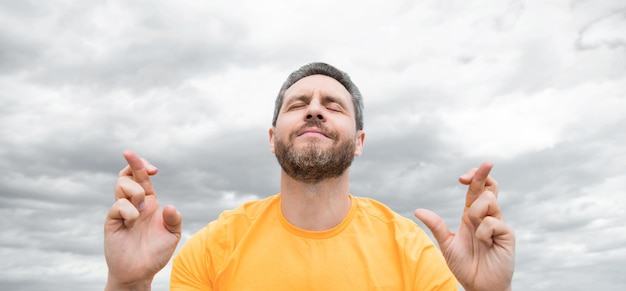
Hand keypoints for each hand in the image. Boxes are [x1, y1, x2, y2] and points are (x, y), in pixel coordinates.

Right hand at [104, 150, 181, 289]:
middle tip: (151, 173)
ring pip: (121, 184)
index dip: (142, 165)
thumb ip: (174, 219)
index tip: (154, 169)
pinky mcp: (112, 221)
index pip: (141, 177)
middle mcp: (133, 203)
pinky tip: (132, 222)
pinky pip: (118, 205)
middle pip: (127, 174)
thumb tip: (168, 206)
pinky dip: (128, 210)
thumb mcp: (172, 235)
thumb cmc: (156, 252)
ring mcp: (121, 211)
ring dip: (135, 191)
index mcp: (148, 202)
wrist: (140, 272)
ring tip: (141, 209)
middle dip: (135, 165)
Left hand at [414, 162, 514, 290]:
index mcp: (472, 216)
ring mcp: (498, 224)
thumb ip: (436, 226)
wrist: (479, 286)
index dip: (473, 177)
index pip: (476, 190)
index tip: (461, 178)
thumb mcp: (447, 244)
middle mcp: (486, 216)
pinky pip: (493, 222)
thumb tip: (418, 210)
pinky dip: (483, 231)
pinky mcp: (506, 235)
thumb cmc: (465, 265)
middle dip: (481, 175)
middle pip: (488, 187)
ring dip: (477, 211)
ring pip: (489, 200)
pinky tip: (484, 242)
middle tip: (466, 177)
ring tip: (475, 232)